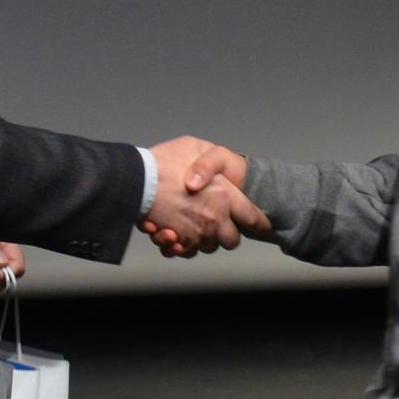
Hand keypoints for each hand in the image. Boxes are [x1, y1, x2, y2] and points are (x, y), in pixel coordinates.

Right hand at [142, 139, 267, 256]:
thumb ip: (208, 162)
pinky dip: (180, 247)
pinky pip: (185, 252)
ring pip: (208, 247)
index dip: (259, 222)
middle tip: (217, 225)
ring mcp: (196, 233)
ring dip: (201, 240)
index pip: (252, 216)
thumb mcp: (193, 146)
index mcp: (225, 195)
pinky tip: (172, 236)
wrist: (137, 180)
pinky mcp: (177, 242)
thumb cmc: (165, 160)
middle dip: (226, 235)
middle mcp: (215, 219)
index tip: (261, 225)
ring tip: (188, 227)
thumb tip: (204, 182)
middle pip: (231, 240)